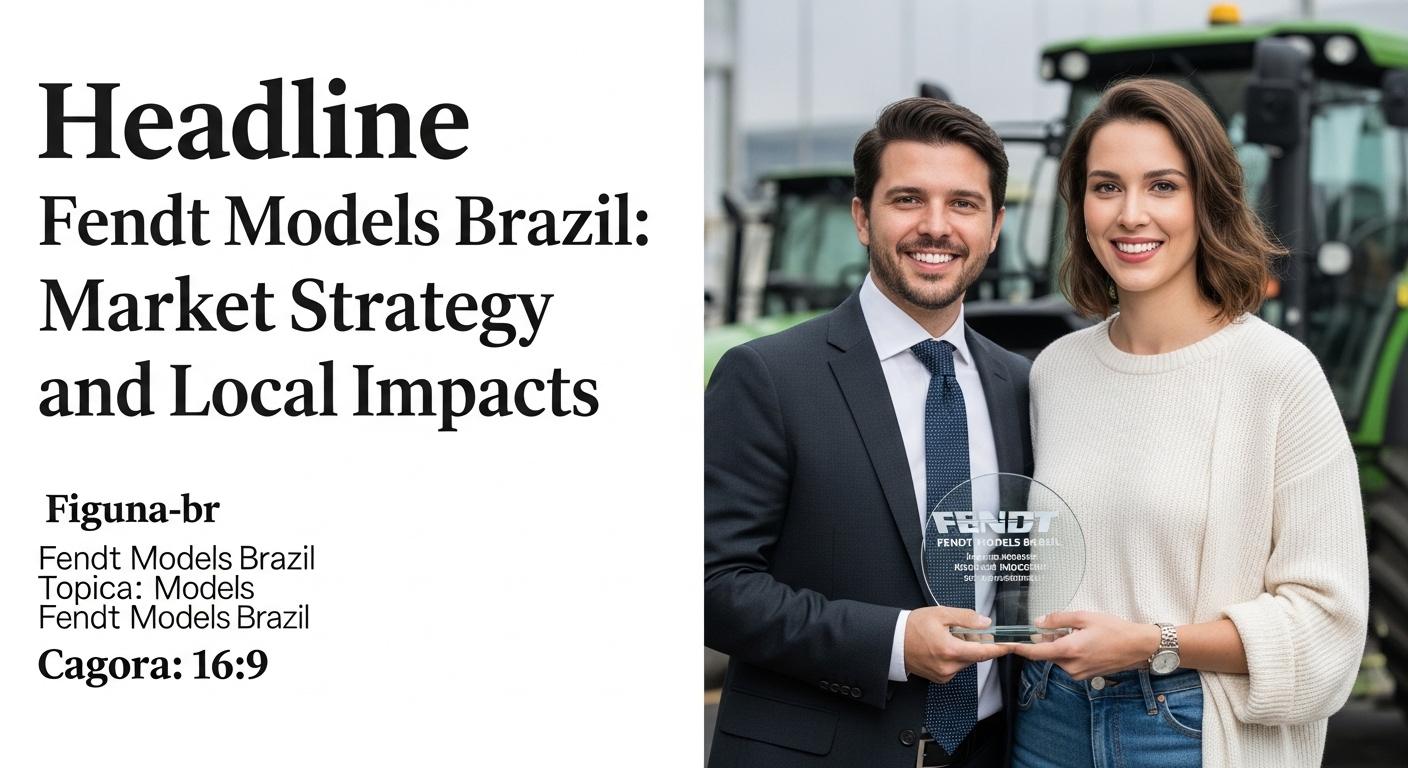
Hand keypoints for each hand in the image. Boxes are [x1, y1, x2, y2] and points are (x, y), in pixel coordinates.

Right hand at [904, 606, 1011, 683]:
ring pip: (966, 661)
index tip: (1012, 645)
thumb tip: (985, 622)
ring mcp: (944, 675)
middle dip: (975, 643)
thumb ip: (966, 618)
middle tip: (963, 629)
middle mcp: (949, 667)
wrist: (892, 641)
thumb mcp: (941, 614)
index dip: (1000, 648)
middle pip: (975, 656)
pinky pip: (957, 666)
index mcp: (950, 650)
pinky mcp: (940, 678)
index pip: (983, 652)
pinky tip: (944, 645)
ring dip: (965, 649)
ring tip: (949, 635)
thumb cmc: (913, 627)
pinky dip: (956, 656)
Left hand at [1010, 611, 1159, 679]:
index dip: (1018, 647)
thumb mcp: (1085, 617)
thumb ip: (1058, 619)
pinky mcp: (1085, 675)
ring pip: (1057, 658)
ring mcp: (1079, 673)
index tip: (1006, 644)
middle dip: (1046, 640)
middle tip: (1058, 626)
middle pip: (1046, 653)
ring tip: (1077, 632)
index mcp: (1070, 650)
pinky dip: (1068, 652)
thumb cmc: (1116, 630)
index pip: (1035, 652)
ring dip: (1058, 645)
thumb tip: (1039, 622)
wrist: (1139, 647)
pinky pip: (1068, 663)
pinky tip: (1083, 642)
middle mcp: (1072, 666)